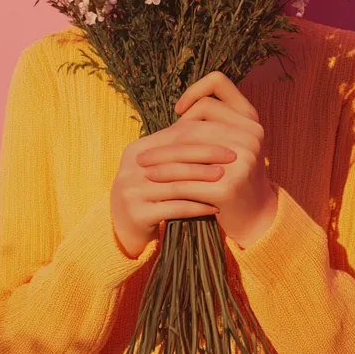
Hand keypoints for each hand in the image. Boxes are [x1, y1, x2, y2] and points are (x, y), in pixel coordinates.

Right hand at [110, 119, 236, 258]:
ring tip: (224, 178)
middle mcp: (130, 169)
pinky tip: (214, 206)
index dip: (201, 136)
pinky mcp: (137, 215)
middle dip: (206, 156)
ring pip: (175, 184)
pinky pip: (174, 209)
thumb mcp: (155, 166)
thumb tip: (209, 125)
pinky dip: (197, 207)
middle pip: (175, 158)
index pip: (172, 137)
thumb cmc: (148, 191)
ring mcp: (131, 192)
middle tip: (231, 156)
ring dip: (203, 180)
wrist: (122, 228)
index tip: (227, 138)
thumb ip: (174, 149)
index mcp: (136, 150)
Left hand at [137, 71, 277, 248]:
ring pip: (187, 151)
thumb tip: (179, 109)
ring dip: (160, 157)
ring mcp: (242, 160)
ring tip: (142, 163)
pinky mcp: (228, 186)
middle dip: (165, 138)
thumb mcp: (234, 142)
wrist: (256, 215)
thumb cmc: (236, 174)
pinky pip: (187, 179)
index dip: (196, 91)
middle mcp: (250, 135)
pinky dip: (166, 177)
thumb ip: (216, 123)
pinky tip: (152, 178)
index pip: (219, 84)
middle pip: (195, 126)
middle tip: (144, 150)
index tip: (178, 110)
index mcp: (250, 118)